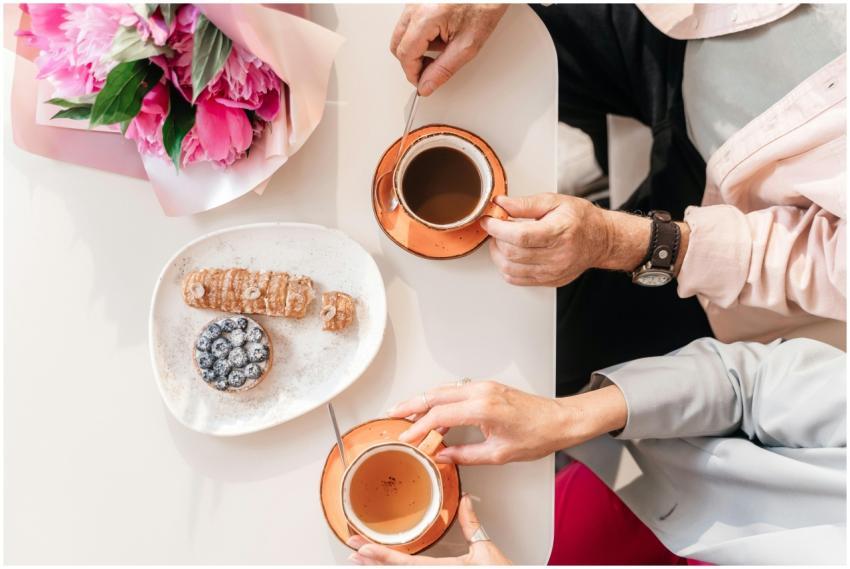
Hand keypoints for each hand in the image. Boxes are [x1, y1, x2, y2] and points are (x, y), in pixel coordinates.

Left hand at [347, 494, 510, 564]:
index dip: (379, 553)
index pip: (402, 562)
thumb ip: (471, 523)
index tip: (360, 546)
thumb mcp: (485, 548)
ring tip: (359, 559)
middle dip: (370, 560)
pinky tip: (384, 565)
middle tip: (350, 549)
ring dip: (378, 567)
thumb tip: (466, 500)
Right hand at [387, 381, 626, 464]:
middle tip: (393, 414)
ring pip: (443, 390)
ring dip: (423, 400)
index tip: (407, 438)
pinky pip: (455, 390)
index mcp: (482, 408)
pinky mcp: (487, 387)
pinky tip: (433, 409)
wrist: (559, 420)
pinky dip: (439, 399)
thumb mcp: (498, 454)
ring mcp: (483, 387)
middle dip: (411, 405)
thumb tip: (442, 456)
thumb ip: (465, 455)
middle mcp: (480, 392)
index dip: (419, 428)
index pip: (439, 416)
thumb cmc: (536, 436)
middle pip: (435, 395)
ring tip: (406, 412)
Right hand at [390, 4, 507, 95]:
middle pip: (398, 44)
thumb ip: (444, 69)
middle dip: (412, 61)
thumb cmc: (484, 5)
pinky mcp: (420, 0)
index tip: (422, 82)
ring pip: (402, 34)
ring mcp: (415, 0)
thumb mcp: (467, 44)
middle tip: (430, 69)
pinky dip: (422, 33)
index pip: (405, 54)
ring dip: (418, 47)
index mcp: (426, 16)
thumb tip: (426, 85)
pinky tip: (441, 33)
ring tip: (443, 45)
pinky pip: (410, 22)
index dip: (413, 73)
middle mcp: (415, 5)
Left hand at [482, 194, 690, 286]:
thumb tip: (501, 204)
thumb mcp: (555, 202)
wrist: (601, 240)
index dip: (498, 229)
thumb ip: (525, 204)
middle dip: (496, 239)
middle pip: (513, 253)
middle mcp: (557, 256)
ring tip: (502, 240)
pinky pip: (517, 279)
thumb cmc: (581, 219)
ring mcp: (553, 272)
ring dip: (498, 254)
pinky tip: (510, 254)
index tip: (488, 221)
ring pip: (511, 269)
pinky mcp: (549, 281)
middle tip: (496, 227)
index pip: (520, 236)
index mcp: (559, 233)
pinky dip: (507, 267)